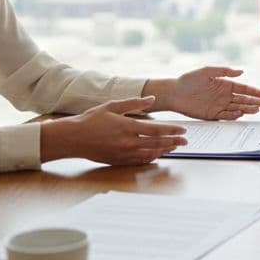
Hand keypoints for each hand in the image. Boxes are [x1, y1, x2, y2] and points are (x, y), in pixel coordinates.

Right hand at [40, 96, 187, 164]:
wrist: (73, 139)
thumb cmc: (91, 120)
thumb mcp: (112, 106)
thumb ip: (134, 103)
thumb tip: (152, 99)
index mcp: (128, 127)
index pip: (157, 130)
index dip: (172, 131)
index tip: (183, 131)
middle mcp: (128, 142)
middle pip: (157, 143)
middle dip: (174, 142)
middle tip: (186, 141)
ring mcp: (124, 153)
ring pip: (151, 154)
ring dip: (165, 151)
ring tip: (175, 147)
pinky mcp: (119, 161)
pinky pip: (140, 161)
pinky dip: (151, 158)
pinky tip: (158, 155)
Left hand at [149, 66, 259, 120]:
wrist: (174, 93)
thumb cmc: (190, 80)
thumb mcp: (207, 71)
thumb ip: (224, 71)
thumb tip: (241, 72)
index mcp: (225, 84)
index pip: (244, 89)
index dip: (255, 92)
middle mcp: (224, 96)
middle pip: (243, 99)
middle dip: (255, 102)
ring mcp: (219, 106)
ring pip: (237, 108)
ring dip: (247, 109)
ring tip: (257, 109)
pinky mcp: (212, 115)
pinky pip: (226, 116)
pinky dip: (234, 116)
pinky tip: (241, 113)